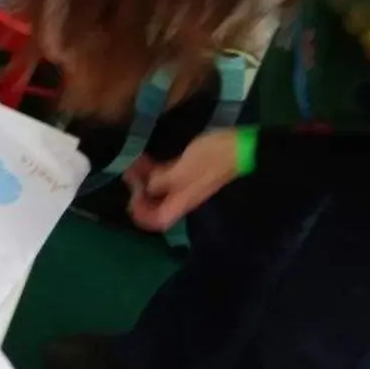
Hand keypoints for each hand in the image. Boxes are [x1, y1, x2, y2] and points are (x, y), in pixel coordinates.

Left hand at [125, 130, 240, 230]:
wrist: (240, 147)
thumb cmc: (212, 158)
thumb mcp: (182, 169)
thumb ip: (162, 180)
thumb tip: (146, 188)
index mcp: (181, 202)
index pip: (156, 221)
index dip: (140, 212)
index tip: (133, 191)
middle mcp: (182, 197)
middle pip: (155, 206)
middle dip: (138, 193)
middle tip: (129, 174)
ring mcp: (186, 185)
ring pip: (159, 190)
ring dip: (144, 180)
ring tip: (135, 163)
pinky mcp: (190, 172)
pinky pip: (167, 177)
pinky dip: (154, 172)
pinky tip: (147, 158)